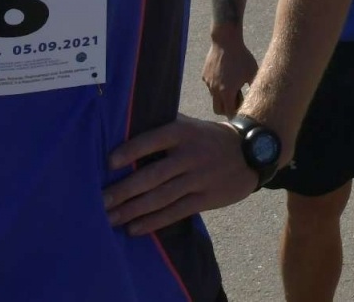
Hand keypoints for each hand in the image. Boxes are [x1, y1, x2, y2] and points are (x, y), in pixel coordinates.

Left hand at [104, 116, 256, 234]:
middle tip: (100, 201)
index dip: (130, 151)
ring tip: (110, 219)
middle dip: (125, 190)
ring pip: (162, 197)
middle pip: (153, 175)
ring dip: (133, 210)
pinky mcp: (206, 198)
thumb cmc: (210, 138)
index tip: (108, 163)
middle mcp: (190, 155)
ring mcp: (199, 178)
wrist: (253, 151)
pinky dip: (153, 222)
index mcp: (183, 133)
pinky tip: (134, 228)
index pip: (153, 140)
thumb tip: (125, 127)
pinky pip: (176, 212)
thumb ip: (163, 127)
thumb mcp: (190, 125)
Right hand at [201, 34, 257, 116]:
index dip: (235, 115)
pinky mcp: (204, 75)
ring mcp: (208, 83)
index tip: (242, 112)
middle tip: (236, 101)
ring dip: (222, 96)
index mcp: (227, 92)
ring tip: (233, 84)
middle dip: (226, 109)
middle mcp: (215, 90)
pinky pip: (210, 85)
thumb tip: (260, 99)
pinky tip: (225, 74)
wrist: (226, 41)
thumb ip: (255, 88)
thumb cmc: (242, 57)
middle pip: (218, 110)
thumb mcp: (253, 72)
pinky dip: (217, 85)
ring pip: (214, 97)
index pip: (228, 113)